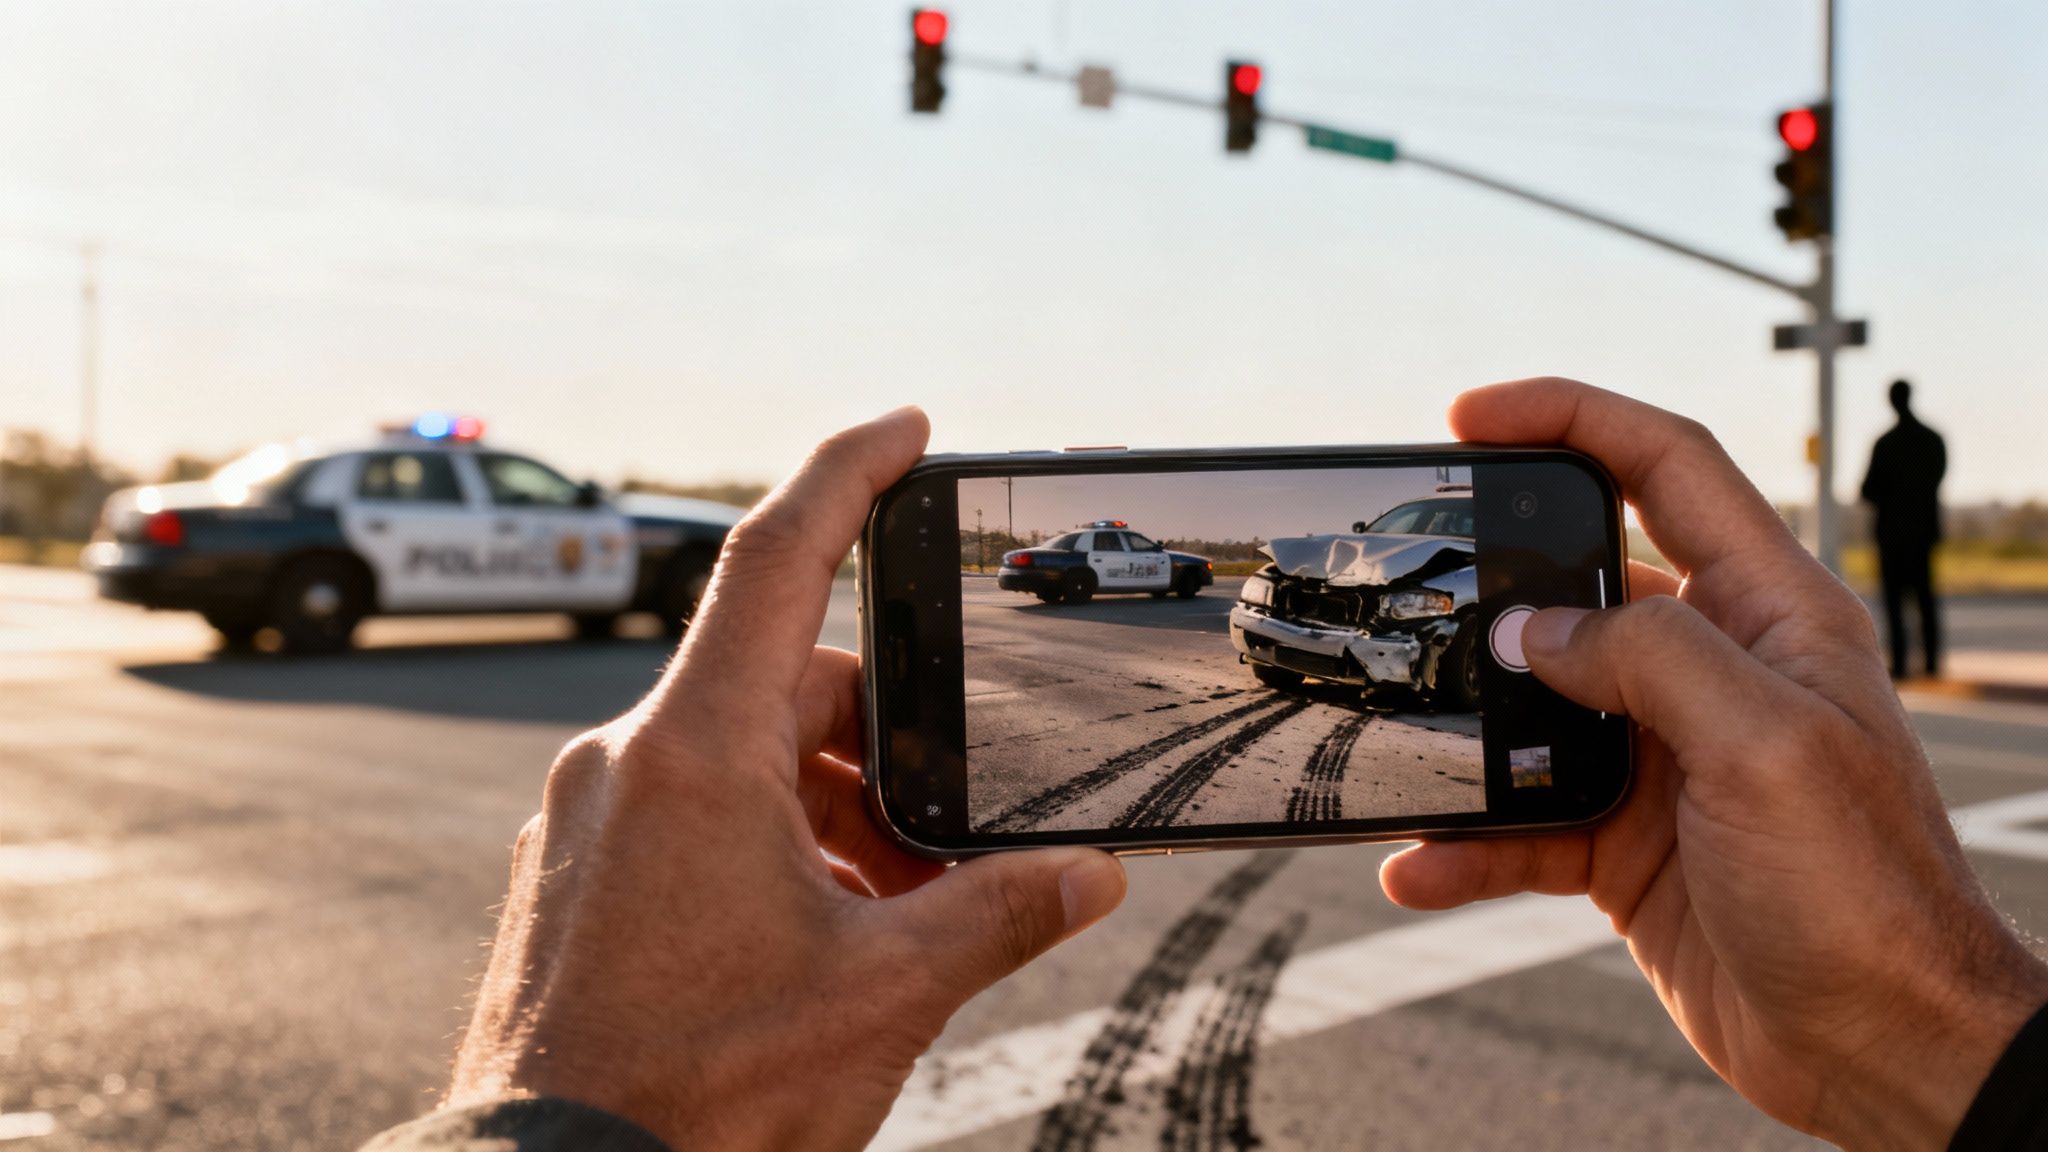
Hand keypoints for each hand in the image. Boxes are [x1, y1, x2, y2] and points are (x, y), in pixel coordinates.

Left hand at [443, 408, 1126, 1149]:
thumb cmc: (700, 1099)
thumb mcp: (882, 996)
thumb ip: (998, 916)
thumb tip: (1090, 876)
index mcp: (692, 754)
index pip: (777, 560)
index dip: (848, 473)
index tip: (905, 428)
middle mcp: (622, 764)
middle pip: (786, 685)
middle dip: (885, 743)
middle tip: (949, 838)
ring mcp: (584, 821)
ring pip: (740, 758)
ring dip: (832, 809)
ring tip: (889, 915)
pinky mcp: (570, 877)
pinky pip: (689, 813)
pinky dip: (770, 843)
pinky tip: (818, 933)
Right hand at [1380, 379, 2047, 1149]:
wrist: (1881, 1049)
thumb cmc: (1865, 893)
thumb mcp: (1765, 743)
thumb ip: (1646, 657)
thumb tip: (1528, 627)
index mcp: (1769, 613)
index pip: (1666, 467)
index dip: (1572, 418)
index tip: (1471, 414)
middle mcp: (1712, 672)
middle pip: (1577, 583)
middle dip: (1489, 580)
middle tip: (1409, 581)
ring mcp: (1662, 758)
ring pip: (1531, 710)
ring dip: (1462, 733)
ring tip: (1398, 742)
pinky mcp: (1623, 842)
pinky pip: (1519, 822)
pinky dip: (1465, 843)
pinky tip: (1418, 866)